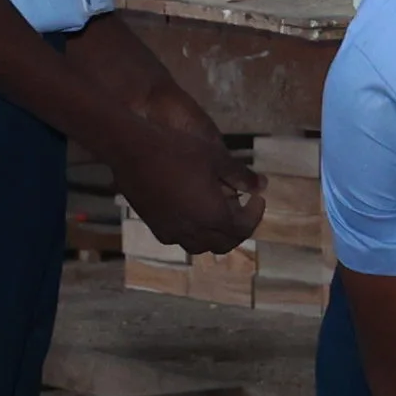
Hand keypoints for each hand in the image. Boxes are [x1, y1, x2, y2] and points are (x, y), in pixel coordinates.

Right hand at [113, 119, 265, 257]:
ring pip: (200, 246)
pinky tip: (190, 211)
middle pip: (224, 243)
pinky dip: (192, 231)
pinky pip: (179, 238)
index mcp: (213, 216)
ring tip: (216, 211)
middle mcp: (193, 231)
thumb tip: (263, 184)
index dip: (254, 214)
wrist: (132, 149)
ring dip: (214, 234)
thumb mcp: (216, 157)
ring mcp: (171, 231)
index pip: (243, 228)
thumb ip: (241, 174)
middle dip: (237, 229)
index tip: (257, 198)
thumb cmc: (178, 149)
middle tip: (240, 208)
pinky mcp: (154, 226)